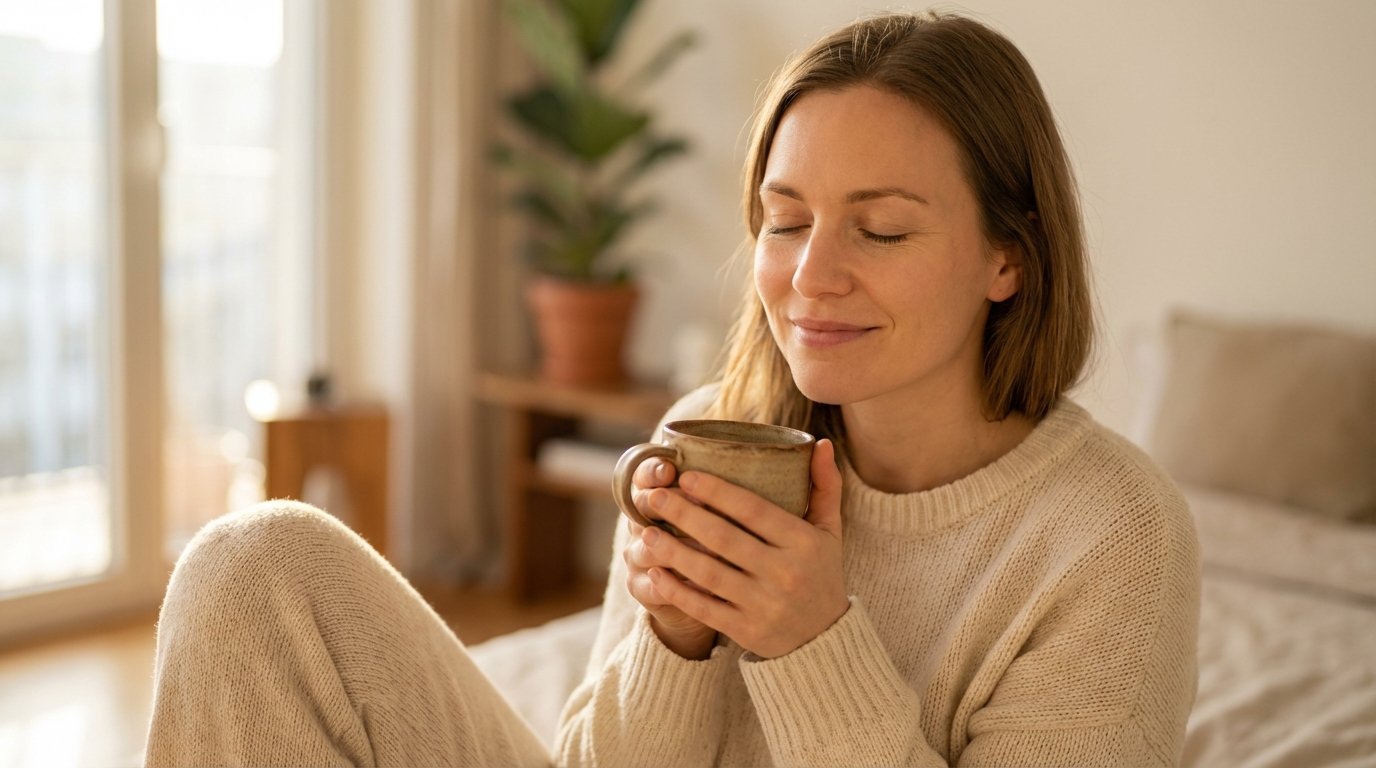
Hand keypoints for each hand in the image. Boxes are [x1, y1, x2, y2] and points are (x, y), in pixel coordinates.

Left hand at [640, 439, 847, 658]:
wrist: (824, 639)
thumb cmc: (820, 572)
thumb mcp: (829, 531)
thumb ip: (824, 486)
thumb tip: (821, 443)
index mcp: (802, 543)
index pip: (753, 510)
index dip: (717, 492)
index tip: (686, 476)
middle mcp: (784, 573)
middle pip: (724, 538)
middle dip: (684, 515)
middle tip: (653, 497)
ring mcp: (764, 605)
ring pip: (709, 574)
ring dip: (673, 552)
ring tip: (647, 533)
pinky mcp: (747, 631)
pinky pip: (705, 608)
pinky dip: (677, 591)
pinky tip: (655, 573)